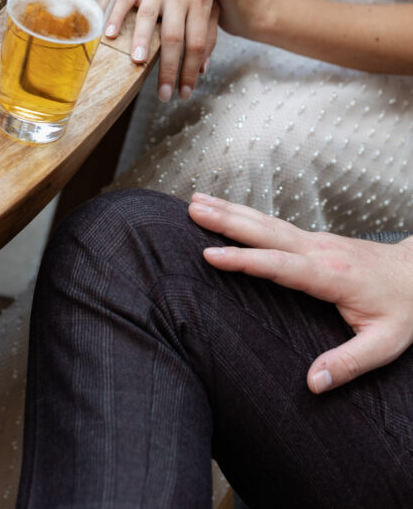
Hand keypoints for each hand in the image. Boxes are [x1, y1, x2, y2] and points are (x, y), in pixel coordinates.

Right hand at [106, 0, 217, 101]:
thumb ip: (207, 32)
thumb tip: (203, 69)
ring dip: (142, 42)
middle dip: (169, 70)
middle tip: (163, 95)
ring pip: (148, 18)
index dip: (191, 71)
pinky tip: (110, 36)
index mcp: (202, 0)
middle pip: (175, 38)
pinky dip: (115, 18)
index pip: (198, 44)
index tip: (184, 94)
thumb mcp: (206, 1)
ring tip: (138, 64)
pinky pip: (123, 0)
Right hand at [188, 193, 412, 392]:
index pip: (279, 265)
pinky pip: (273, 224)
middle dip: (226, 220)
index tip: (211, 255)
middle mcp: (319, 250)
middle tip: (193, 210)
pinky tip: (228, 212)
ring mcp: (316, 241)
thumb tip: (313, 382)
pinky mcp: (313, 240)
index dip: (244, 261)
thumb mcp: (385, 344)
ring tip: (197, 202)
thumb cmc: (404, 309)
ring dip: (230, 210)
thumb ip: (349, 363)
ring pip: (266, 222)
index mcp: (330, 275)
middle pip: (265, 232)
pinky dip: (245, 215)